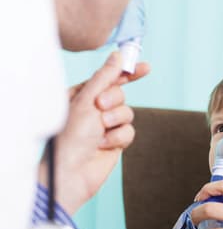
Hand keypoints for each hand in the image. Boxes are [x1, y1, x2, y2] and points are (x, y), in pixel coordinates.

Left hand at [38, 52, 149, 214]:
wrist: (72, 173)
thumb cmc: (70, 137)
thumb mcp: (87, 100)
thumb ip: (105, 77)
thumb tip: (117, 56)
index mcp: (82, 96)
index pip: (108, 78)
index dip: (127, 73)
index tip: (145, 67)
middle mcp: (94, 109)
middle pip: (120, 94)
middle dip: (114, 101)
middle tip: (101, 107)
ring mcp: (105, 125)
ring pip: (127, 112)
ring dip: (115, 121)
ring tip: (100, 131)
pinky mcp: (115, 140)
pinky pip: (129, 130)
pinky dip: (119, 137)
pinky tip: (104, 145)